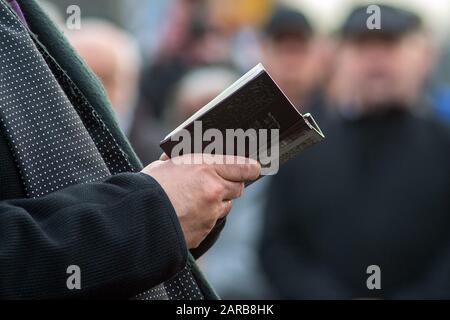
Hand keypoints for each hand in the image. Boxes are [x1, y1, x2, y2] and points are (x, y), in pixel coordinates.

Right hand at [142, 154, 260, 248]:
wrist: (135, 217)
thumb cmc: (148, 186)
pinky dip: (204, 219)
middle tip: (216, 183)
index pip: (245, 167)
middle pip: (238, 188)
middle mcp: (214, 189)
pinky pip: (211, 223)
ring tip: (195, 200)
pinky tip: (187, 215)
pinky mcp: (204, 231)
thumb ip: (187, 160)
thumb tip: (195, 155)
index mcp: (206, 167)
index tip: (254, 167)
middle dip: (230, 185)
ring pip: (225, 206)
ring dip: (217, 203)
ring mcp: (211, 213)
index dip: (251, 167)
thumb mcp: (167, 163)